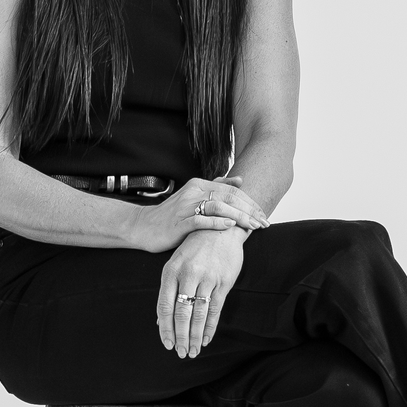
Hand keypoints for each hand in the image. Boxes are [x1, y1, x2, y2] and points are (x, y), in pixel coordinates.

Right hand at [136, 176, 269, 252]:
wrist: (143, 226)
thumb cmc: (172, 215)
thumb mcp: (194, 196)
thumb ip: (216, 187)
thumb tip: (240, 180)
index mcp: (199, 184)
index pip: (232, 190)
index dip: (250, 202)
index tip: (263, 214)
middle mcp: (193, 191)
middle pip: (229, 198)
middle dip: (250, 211)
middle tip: (264, 222)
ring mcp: (185, 206)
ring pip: (218, 207)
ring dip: (239, 217)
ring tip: (252, 226)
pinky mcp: (179, 222)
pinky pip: (200, 220)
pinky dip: (217, 222)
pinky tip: (230, 226)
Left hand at [156, 224, 246, 357]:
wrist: (221, 228)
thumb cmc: (195, 248)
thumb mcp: (176, 264)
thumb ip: (169, 291)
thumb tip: (161, 320)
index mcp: (170, 271)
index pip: (164, 306)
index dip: (165, 328)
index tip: (167, 344)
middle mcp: (187, 275)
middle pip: (181, 313)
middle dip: (181, 336)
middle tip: (181, 353)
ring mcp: (206, 279)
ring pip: (198, 314)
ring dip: (195, 336)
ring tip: (193, 351)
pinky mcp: (223, 282)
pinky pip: (215, 309)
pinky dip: (210, 326)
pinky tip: (206, 339)